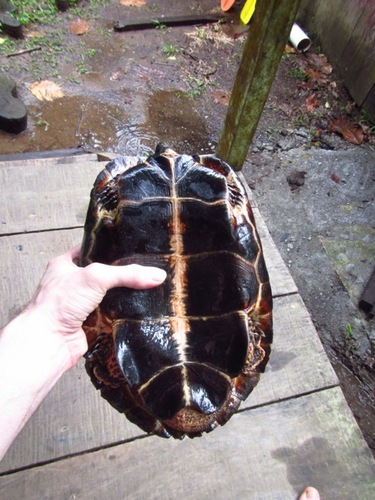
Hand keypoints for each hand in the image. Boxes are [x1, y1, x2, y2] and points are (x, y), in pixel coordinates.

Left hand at [0, 246, 165, 459]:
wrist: (50, 341)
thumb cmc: (58, 304)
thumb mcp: (96, 277)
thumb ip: (127, 274)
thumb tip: (156, 275)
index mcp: (65, 264)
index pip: (92, 250)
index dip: (110, 248)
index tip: (132, 248)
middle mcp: (72, 283)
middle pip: (104, 274)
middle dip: (121, 274)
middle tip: (144, 269)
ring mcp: (81, 304)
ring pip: (109, 295)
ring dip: (123, 295)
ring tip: (146, 286)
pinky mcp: (90, 322)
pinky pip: (111, 314)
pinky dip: (122, 313)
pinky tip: (138, 308)